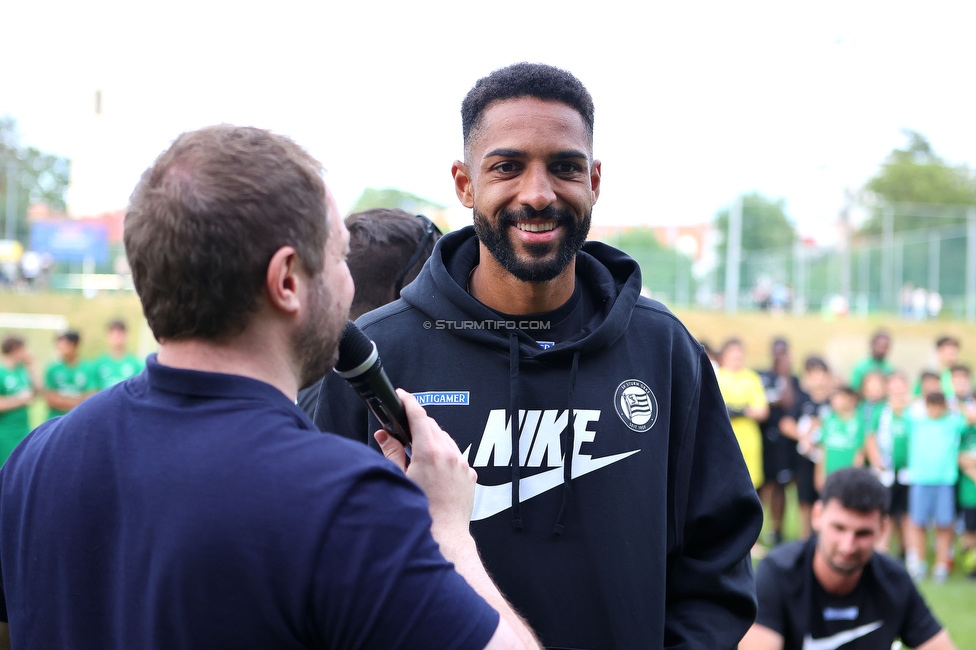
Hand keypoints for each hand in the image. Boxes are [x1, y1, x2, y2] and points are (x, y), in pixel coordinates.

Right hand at [375, 389, 476, 541]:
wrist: (444, 534)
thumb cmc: (421, 511)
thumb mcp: (401, 479)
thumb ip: (392, 453)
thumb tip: (383, 435)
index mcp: (428, 453)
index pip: (418, 416)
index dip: (409, 402)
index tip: (402, 396)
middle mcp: (448, 454)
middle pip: (432, 425)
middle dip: (418, 422)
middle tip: (404, 428)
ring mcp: (461, 463)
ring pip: (445, 439)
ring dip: (432, 439)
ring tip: (419, 453)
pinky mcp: (469, 473)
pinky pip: (456, 455)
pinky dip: (445, 454)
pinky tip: (434, 469)